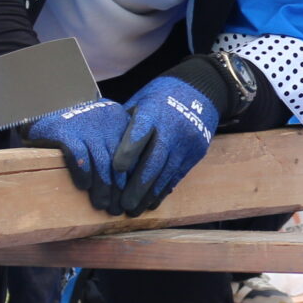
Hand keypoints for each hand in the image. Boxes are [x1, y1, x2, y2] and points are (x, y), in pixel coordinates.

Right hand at [24, 98, 129, 214]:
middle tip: (116, 209)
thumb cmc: (79, 136)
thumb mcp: (103, 140)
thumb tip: (134, 191)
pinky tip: (83, 186)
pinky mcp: (65, 130)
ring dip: (102, 187)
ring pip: (101, 161)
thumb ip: (119, 157)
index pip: (134, 155)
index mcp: (121, 120)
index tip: (131, 200)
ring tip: (102, 205)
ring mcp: (86, 122)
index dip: (133, 181)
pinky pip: (78, 156)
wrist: (42, 119)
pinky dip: (82, 173)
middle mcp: (108, 118)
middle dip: (118, 189)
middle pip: (118, 160)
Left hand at [110, 75, 221, 215]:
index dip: (128, 151)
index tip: (115, 169)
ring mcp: (187, 142)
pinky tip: (151, 202)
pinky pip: (178, 175)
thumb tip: (101, 147)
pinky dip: (163, 190)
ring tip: (135, 210)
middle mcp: (172, 128)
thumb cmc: (159, 98)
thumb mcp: (140, 102)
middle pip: (154, 161)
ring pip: (166, 173)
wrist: (200, 91)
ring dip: (149, 195)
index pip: (139, 133)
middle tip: (123, 205)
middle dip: (138, 185)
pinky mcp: (196, 153)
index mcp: (153, 112)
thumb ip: (124, 125)